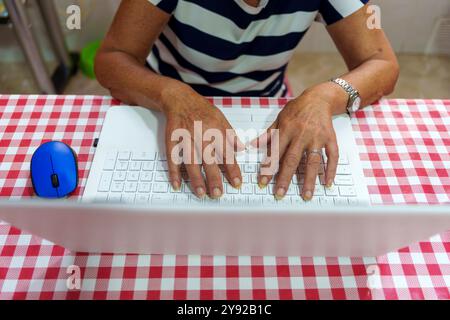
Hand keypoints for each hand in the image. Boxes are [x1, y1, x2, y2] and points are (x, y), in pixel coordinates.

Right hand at [161, 83, 243, 198]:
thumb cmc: (202, 110)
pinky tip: (177, 184)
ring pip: (191, 162)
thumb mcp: (221, 118)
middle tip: (218, 194)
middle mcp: (201, 136)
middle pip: (208, 160)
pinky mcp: (172, 141)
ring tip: (201, 193)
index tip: (237, 183)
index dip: (232, 170)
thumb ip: (231, 135)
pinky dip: (174, 172)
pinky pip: (172, 158)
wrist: (180, 99)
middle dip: (214, 178)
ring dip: (196, 179)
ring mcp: (185, 139)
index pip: (226, 154)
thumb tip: (242, 148)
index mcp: (215, 132)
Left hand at [255, 86, 339, 200]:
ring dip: (309, 180)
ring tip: (306, 195)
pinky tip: (328, 183)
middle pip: (292, 160)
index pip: (275, 153)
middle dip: (285, 178)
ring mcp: (317, 137)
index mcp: (286, 130)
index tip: (263, 182)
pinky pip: (332, 156)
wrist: (319, 98)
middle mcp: (301, 135)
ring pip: (312, 161)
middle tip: (280, 193)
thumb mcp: (279, 118)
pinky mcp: (330, 138)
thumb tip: (252, 145)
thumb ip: (268, 134)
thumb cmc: (297, 109)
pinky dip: (331, 170)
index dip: (268, 168)